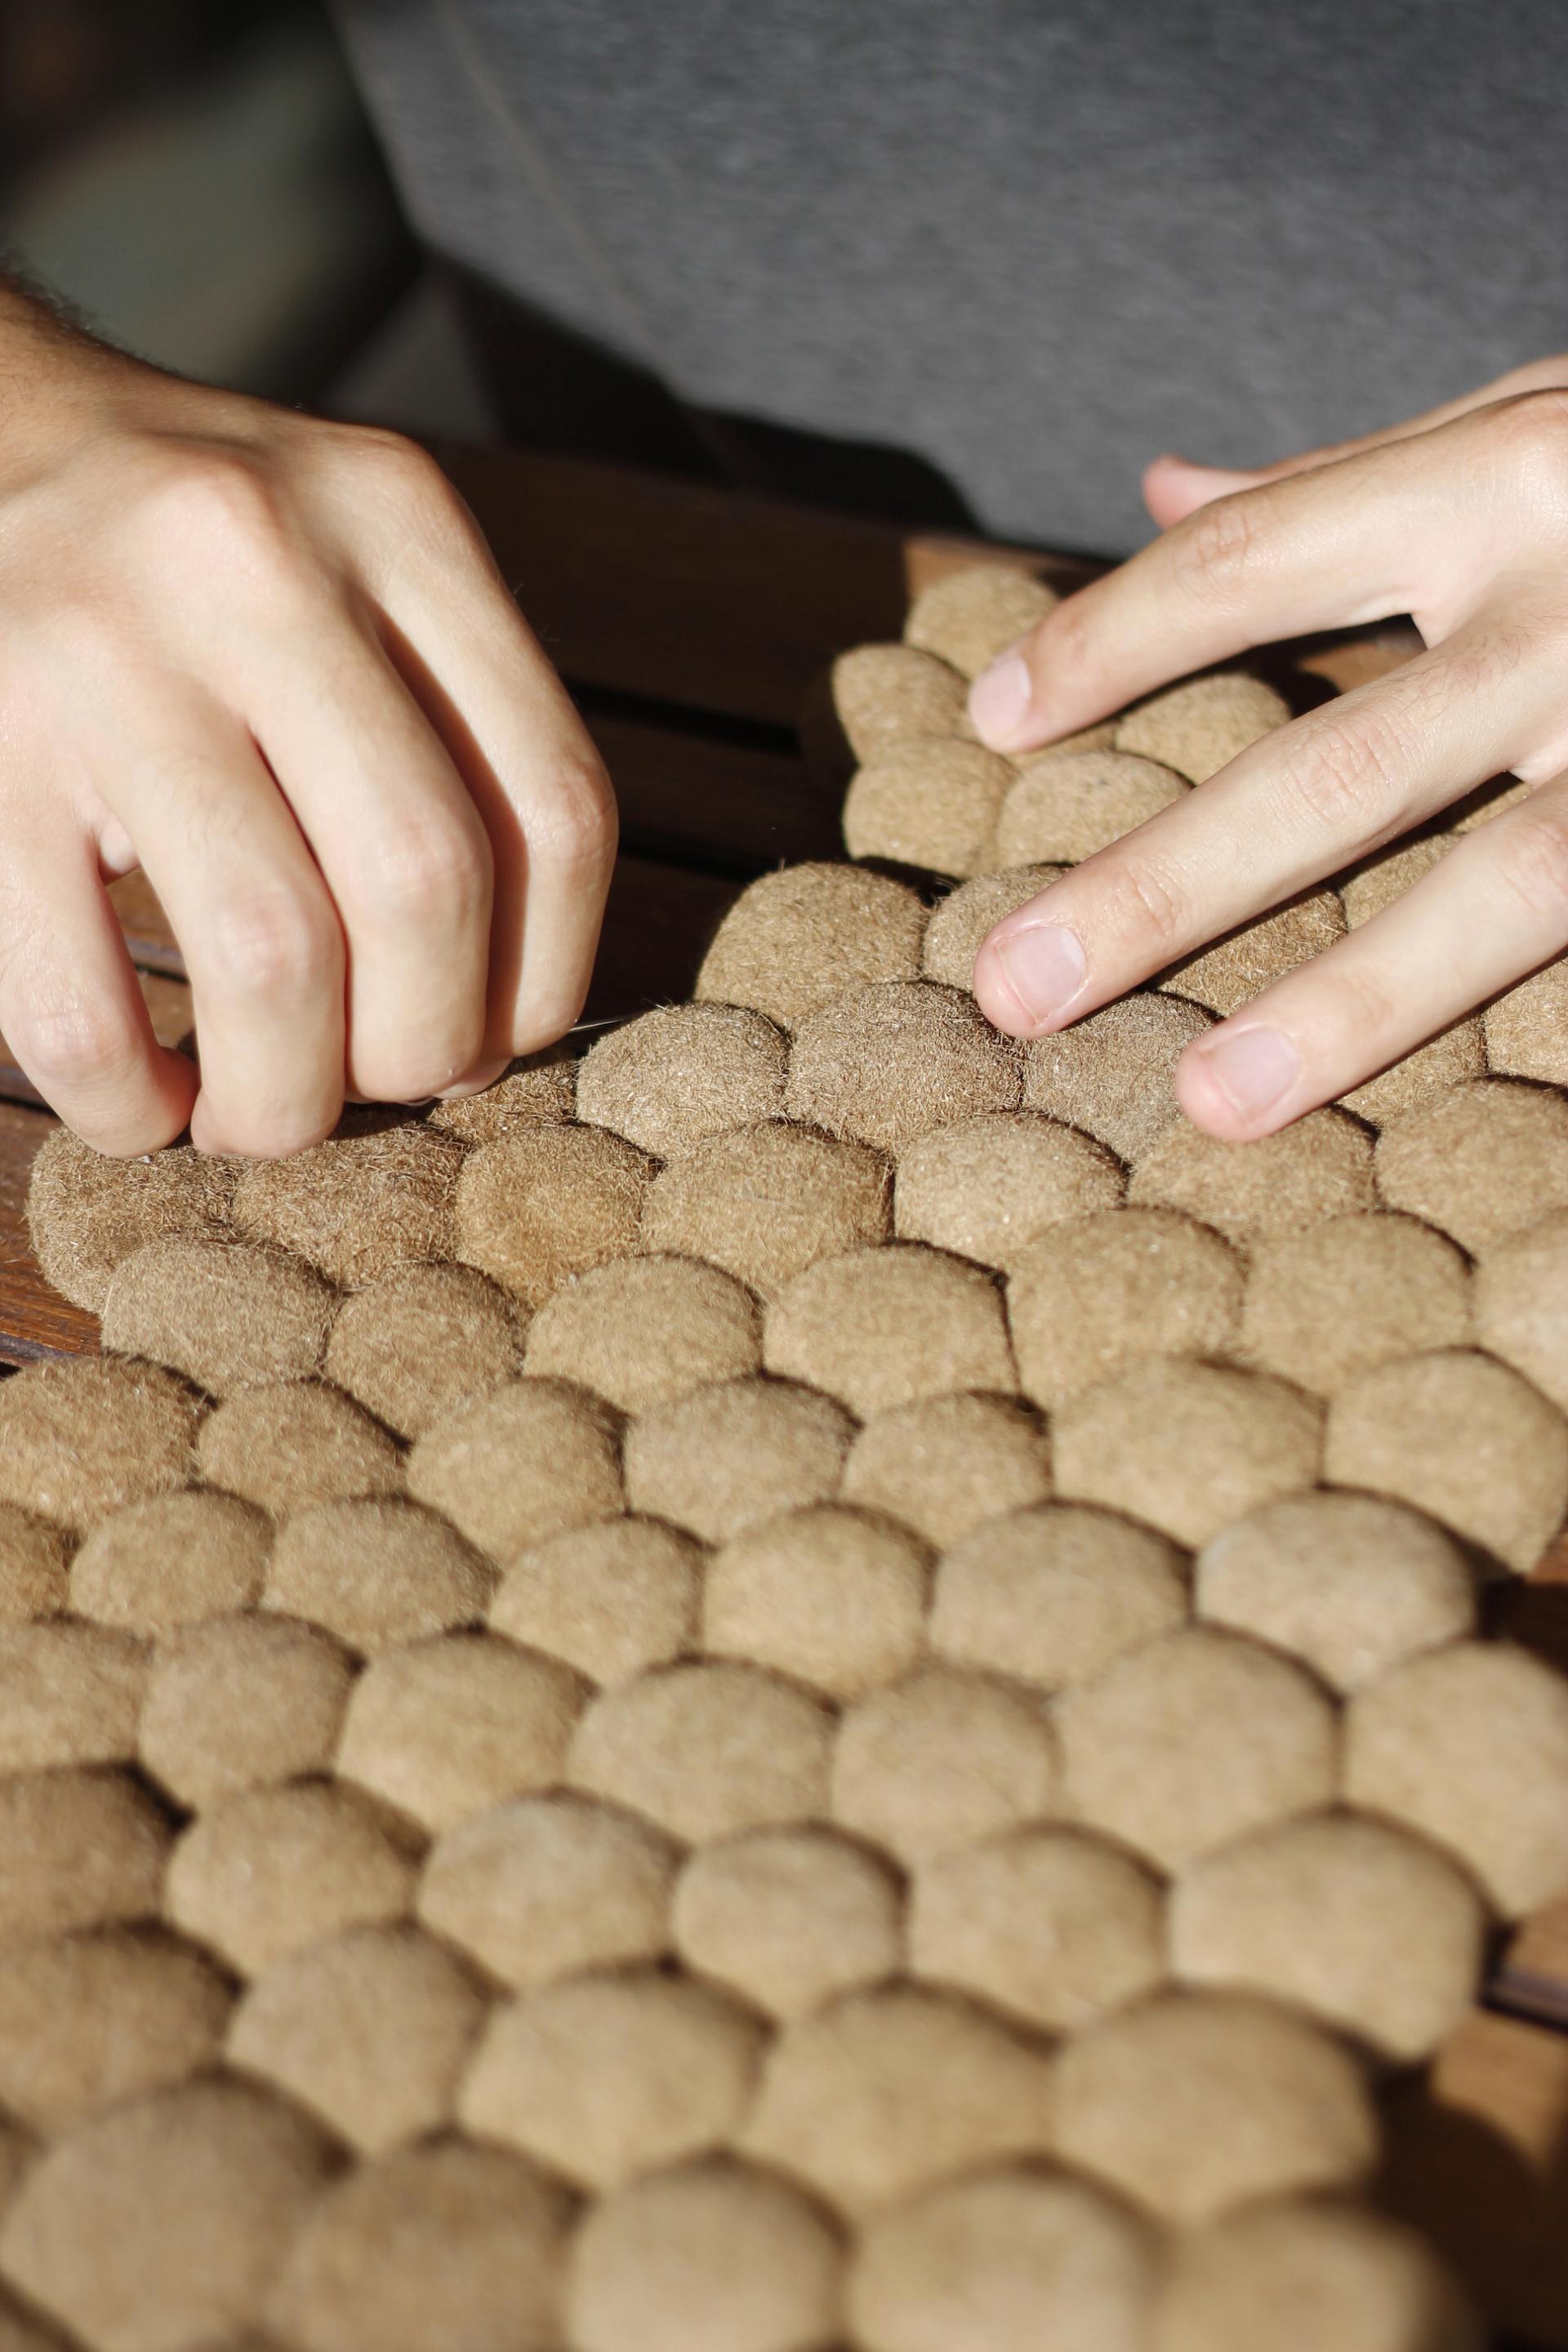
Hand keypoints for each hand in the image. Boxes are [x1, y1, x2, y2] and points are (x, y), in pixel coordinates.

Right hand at [0, 289, 614, 1155]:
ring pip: (270, 954)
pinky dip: (124, 1101)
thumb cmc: (193, 563)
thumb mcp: (353, 567)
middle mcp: (258, 560)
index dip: (545, 976)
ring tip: (261, 1117)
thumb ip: (447, 743)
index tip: (493, 1039)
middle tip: (374, 1088)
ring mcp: (99, 647)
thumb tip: (487, 1032)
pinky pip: (76, 1001)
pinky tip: (141, 1102)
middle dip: (419, 1050)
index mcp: (395, 520)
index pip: (553, 803)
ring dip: (283, 1099)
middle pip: (425, 884)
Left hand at [966, 354, 1567, 1138]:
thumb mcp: (1546, 413)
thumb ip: (1364, 468)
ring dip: (1349, 1007)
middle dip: (1164, 885)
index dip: (1107, 643)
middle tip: (1011, 989)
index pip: (1254, 560)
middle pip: (1336, 761)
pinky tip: (1474, 1148)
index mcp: (1515, 470)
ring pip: (1504, 889)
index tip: (990, 722)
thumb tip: (1167, 485)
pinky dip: (1560, 1050)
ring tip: (1209, 1108)